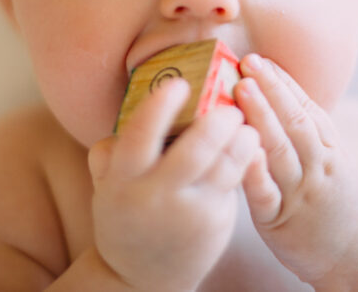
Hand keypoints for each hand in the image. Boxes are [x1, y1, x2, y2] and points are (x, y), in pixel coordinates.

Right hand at [88, 79, 259, 291]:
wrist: (142, 277)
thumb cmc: (126, 217)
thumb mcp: (107, 187)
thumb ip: (111, 152)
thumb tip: (127, 112)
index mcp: (124, 180)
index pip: (140, 136)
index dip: (161, 107)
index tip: (179, 84)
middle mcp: (157, 196)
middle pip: (195, 151)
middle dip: (217, 122)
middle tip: (229, 105)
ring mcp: (190, 212)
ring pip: (225, 166)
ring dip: (242, 139)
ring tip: (246, 124)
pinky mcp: (216, 222)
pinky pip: (235, 182)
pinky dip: (247, 159)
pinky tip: (250, 145)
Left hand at [235, 55, 357, 284]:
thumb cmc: (338, 204)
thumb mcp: (334, 162)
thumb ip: (310, 132)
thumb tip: (280, 96)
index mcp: (330, 149)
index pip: (306, 108)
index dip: (282, 81)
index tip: (260, 58)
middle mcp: (318, 165)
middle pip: (294, 121)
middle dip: (270, 89)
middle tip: (248, 62)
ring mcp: (300, 192)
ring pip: (280, 150)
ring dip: (261, 117)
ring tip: (242, 89)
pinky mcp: (281, 220)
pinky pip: (266, 194)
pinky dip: (255, 172)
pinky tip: (242, 150)